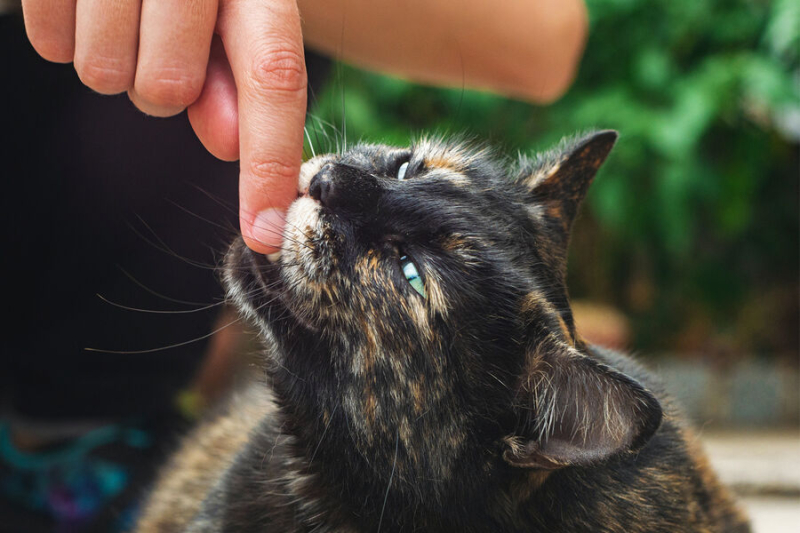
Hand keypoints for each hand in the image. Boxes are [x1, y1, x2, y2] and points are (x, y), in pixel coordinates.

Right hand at [22, 0, 306, 252]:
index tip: (264, 235)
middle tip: (160, 34)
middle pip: (166, 88)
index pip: (274, 74)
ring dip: (112, 61)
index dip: (268, 162)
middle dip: (162, 85)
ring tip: (121, 5)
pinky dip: (63, 32)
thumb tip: (229, 143)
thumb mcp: (231, 7)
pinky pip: (49, 43)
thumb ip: (236, 74)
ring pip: (104, 73)